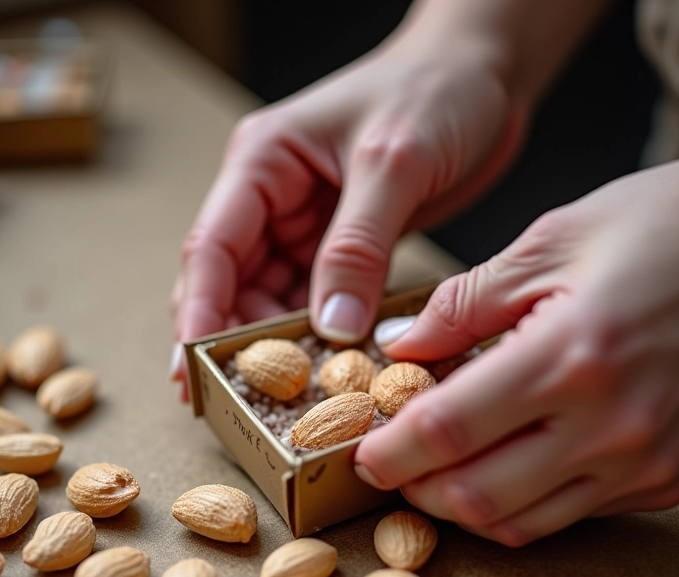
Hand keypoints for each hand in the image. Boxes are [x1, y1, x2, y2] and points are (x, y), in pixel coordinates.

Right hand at [171, 21, 524, 396]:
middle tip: (239, 398)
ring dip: (278, 346)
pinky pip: (318, 303)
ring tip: (284, 395)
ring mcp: (306, 229)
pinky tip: (328, 369)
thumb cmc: (436, 90)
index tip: (194, 369)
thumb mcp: (394, 162)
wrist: (484, 76)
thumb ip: (358, 246)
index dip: (199, 313)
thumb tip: (331, 330)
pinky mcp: (342, 250)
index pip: (211, 248)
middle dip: (233, 341)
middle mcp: (272, 200)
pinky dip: (320, 337)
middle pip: (232, 284)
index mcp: (262, 163)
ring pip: (272, 300)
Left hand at [355, 156, 678, 545]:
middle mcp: (612, 424)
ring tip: (435, 469)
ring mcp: (644, 460)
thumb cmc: (657, 228)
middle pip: (478, 495)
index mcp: (572, 355)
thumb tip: (401, 348)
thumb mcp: (547, 244)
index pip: (450, 431)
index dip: (392, 452)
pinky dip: (517, 501)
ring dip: (461, 504)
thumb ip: (461, 305)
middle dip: (417, 489)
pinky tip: (501, 463)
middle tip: (391, 464)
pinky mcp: (664, 477)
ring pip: (521, 522)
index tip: (362, 453)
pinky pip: (568, 514)